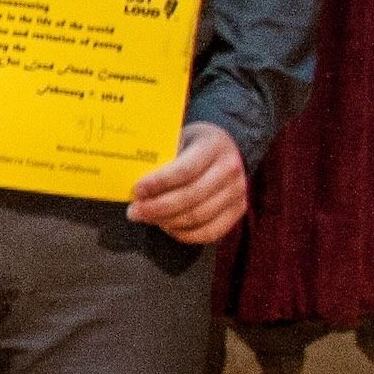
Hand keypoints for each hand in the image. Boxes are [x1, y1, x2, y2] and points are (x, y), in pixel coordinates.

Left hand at [128, 121, 249, 243]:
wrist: (225, 147)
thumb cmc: (192, 144)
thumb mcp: (179, 139)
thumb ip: (162, 158)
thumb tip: (134, 185)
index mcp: (213, 146)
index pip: (185, 170)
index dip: (159, 183)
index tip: (137, 190)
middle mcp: (230, 169)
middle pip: (191, 197)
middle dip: (157, 208)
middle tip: (134, 211)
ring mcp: (239, 192)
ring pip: (199, 217)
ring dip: (167, 222)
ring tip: (147, 218)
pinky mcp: (239, 210)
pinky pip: (211, 232)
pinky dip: (185, 234)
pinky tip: (166, 227)